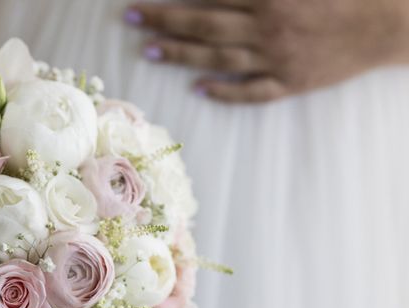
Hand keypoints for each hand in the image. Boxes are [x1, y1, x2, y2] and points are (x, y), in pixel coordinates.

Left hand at [124, 0, 408, 101]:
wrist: (386, 25)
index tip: (143, 2)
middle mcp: (268, 28)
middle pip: (205, 26)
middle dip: (164, 22)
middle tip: (132, 19)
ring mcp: (277, 58)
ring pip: (219, 58)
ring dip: (181, 55)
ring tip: (149, 51)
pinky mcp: (291, 82)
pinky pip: (252, 91)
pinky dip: (225, 91)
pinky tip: (199, 89)